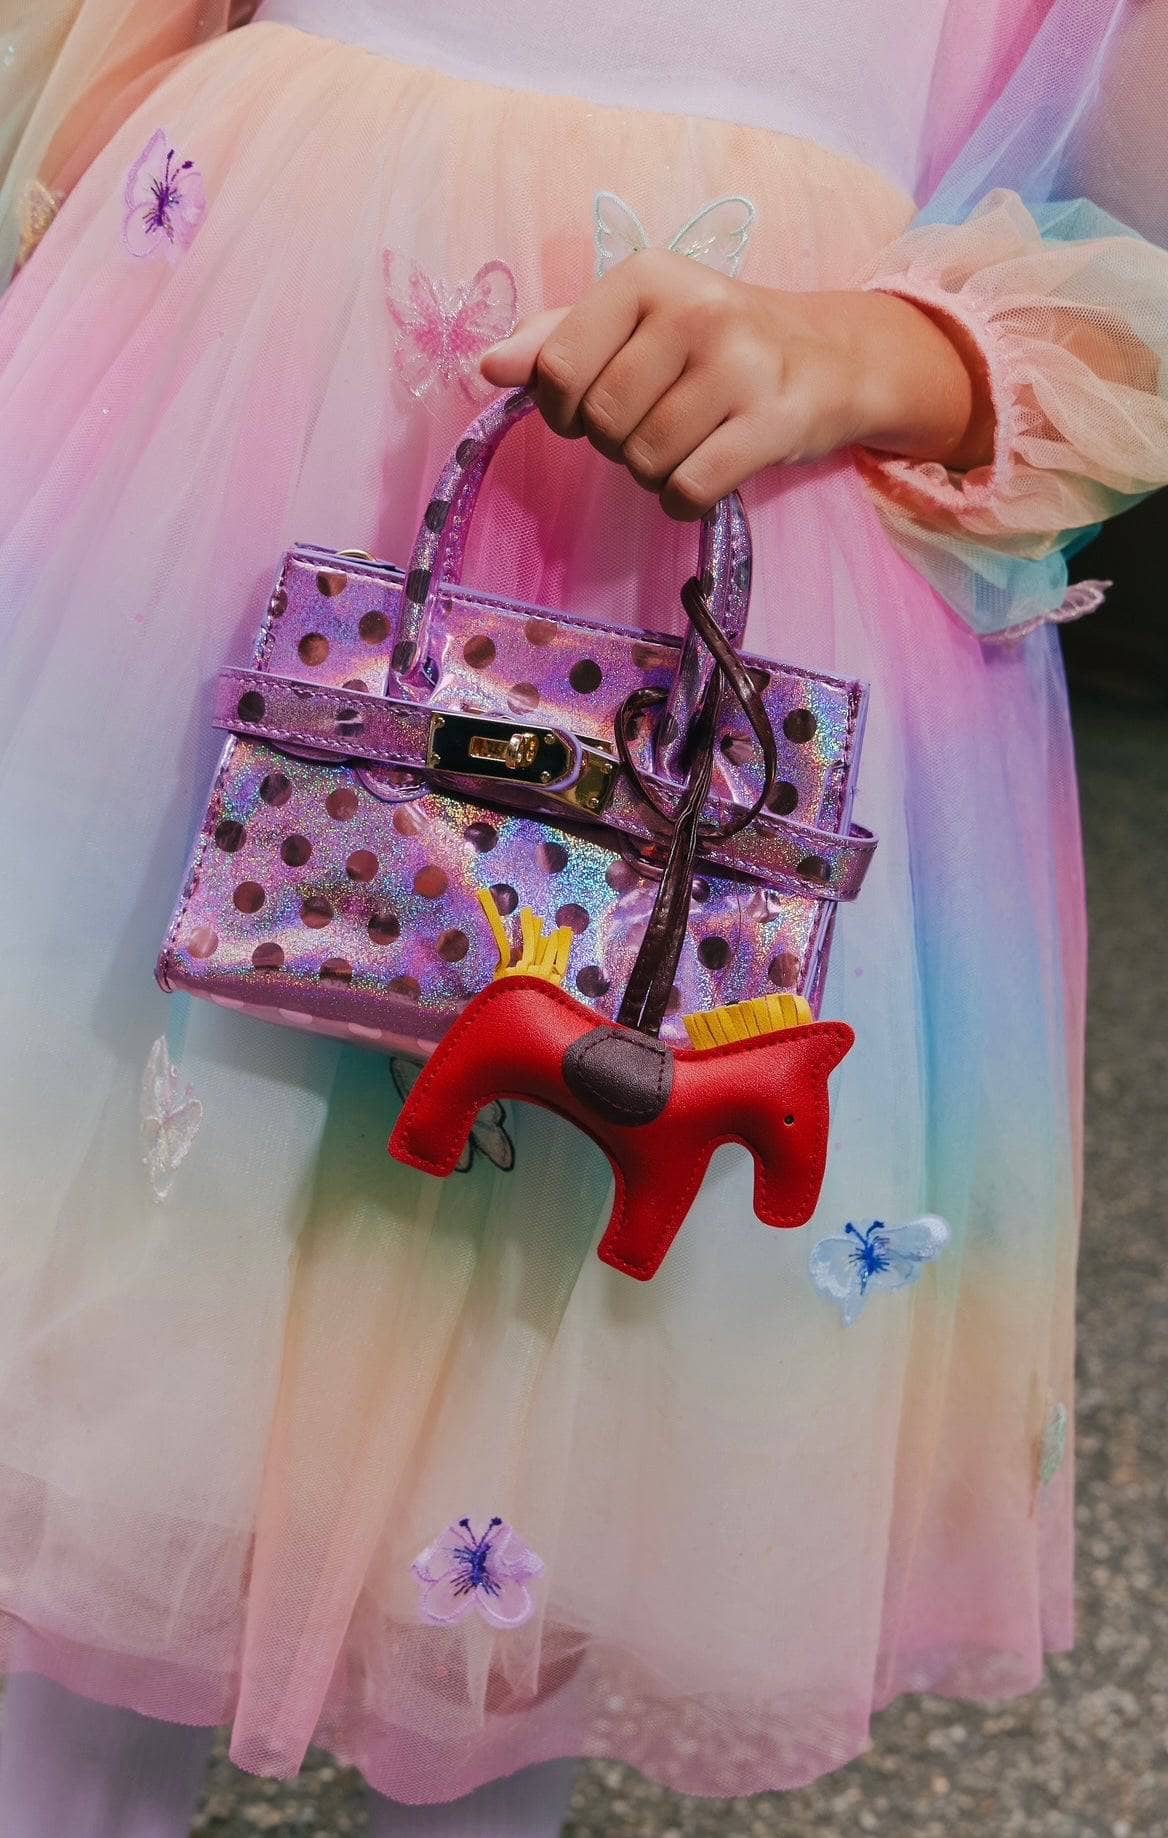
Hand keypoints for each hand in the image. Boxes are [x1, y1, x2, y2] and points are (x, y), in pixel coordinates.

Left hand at [480, 250, 991, 518]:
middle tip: (654, 425)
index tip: (588, 410)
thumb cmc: (714, 344)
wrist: (832, 357)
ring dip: (654, 474)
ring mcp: (740, 364)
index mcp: (647, 277)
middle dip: (615, 443)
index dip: (560, 409)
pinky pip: (690, 489)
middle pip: (601, 422)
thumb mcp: (638, 323)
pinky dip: (685, 500)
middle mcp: (695, 310)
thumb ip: (559, 340)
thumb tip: (488, 367)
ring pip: (645, 461)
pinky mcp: (774, 420)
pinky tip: (705, 477)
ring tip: (687, 443)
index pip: (558, 367)